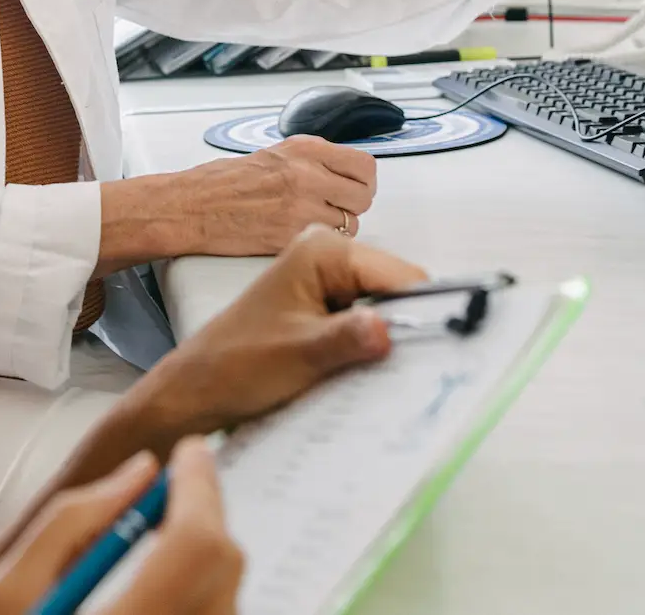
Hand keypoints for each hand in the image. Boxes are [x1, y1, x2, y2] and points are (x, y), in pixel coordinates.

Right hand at [0, 440, 240, 614]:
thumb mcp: (12, 591)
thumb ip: (71, 521)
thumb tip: (139, 474)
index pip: (196, 543)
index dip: (199, 488)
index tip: (189, 453)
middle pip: (223, 564)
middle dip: (202, 511)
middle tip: (170, 489)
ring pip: (229, 590)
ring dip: (202, 552)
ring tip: (154, 543)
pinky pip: (218, 612)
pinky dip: (200, 585)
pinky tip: (162, 583)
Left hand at [131, 228, 425, 439]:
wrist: (195, 391)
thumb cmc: (235, 366)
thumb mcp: (300, 354)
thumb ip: (348, 339)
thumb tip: (392, 328)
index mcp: (323, 251)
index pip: (401, 273)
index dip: (426, 309)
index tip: (449, 347)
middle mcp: (328, 257)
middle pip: (397, 291)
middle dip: (405, 328)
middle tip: (412, 371)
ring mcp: (325, 283)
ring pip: (383, 311)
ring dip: (386, 343)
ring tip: (382, 375)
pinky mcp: (322, 310)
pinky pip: (363, 325)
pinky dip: (368, 350)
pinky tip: (362, 375)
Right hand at [171, 137, 378, 253]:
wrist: (191, 206)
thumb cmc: (222, 183)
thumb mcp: (273, 154)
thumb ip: (311, 161)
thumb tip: (342, 172)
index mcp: (304, 149)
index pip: (365, 165)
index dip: (363, 181)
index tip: (355, 187)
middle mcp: (308, 174)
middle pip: (364, 196)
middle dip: (354, 205)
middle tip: (336, 209)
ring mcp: (301, 207)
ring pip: (350, 224)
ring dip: (337, 227)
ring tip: (311, 222)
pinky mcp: (291, 235)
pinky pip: (326, 241)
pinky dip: (319, 242)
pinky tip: (298, 235)